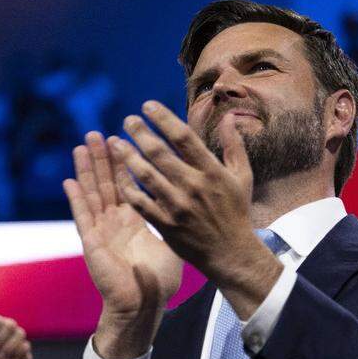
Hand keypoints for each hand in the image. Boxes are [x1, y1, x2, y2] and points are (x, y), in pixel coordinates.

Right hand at [65, 131, 183, 358]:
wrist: (144, 306)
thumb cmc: (159, 281)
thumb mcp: (172, 243)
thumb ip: (176, 219)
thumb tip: (194, 202)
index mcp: (133, 221)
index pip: (126, 184)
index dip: (122, 163)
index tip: (122, 139)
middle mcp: (114, 222)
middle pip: (106, 183)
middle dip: (101, 158)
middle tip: (96, 133)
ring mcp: (101, 231)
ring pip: (92, 193)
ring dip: (86, 170)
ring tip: (81, 146)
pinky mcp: (92, 243)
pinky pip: (83, 217)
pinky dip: (76, 199)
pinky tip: (69, 181)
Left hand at [110, 102, 281, 319]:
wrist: (230, 253)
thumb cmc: (236, 211)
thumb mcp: (242, 176)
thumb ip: (233, 145)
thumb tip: (228, 116)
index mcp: (212, 171)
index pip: (183, 137)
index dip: (163, 118)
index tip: (148, 105)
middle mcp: (193, 186)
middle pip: (160, 152)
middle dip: (140, 133)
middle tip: (128, 120)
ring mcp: (177, 206)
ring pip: (146, 175)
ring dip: (128, 156)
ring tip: (115, 142)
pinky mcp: (165, 224)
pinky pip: (140, 202)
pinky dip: (128, 188)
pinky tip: (118, 175)